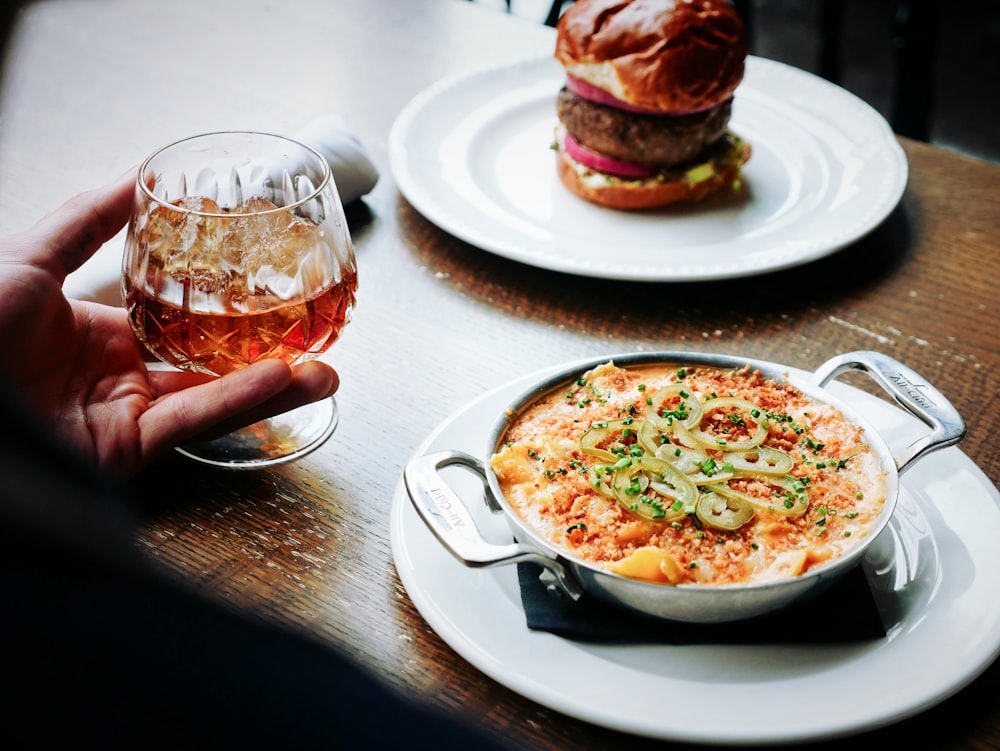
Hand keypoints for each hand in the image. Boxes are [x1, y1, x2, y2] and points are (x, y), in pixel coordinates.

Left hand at [0, 171, 338, 476]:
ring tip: (326, 372)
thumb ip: (84, 222)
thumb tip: (133, 180)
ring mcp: (124, 417)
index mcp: (96, 338)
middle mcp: (117, 381)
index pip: (179, 325)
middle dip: (269, 359)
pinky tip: (282, 379)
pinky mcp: (124, 451)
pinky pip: (192, 420)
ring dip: (275, 387)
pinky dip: (239, 400)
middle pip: (210, 368)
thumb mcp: (26, 257)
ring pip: (214, 399)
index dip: (226, 314)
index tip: (268, 295)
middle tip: (315, 341)